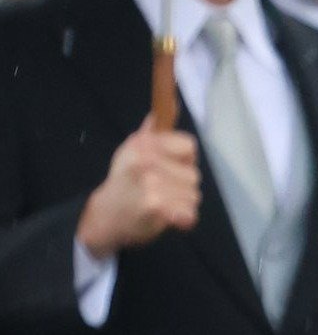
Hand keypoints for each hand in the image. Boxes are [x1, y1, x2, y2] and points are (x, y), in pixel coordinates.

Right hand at [77, 125, 200, 256]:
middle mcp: (147, 162)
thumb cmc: (123, 183)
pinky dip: (183, 219)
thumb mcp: (129, 152)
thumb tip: (156, 115)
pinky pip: (189, 214)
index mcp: (143, 145)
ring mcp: (152, 185)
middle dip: (183, 185)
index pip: (189, 146)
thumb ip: (147, 135)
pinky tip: (167, 216)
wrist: (106, 215)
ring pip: (193, 195)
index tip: (172, 168)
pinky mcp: (156, 207)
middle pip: (194, 175)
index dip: (184, 160)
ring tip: (162, 203)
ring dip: (182, 203)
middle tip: (162, 190)